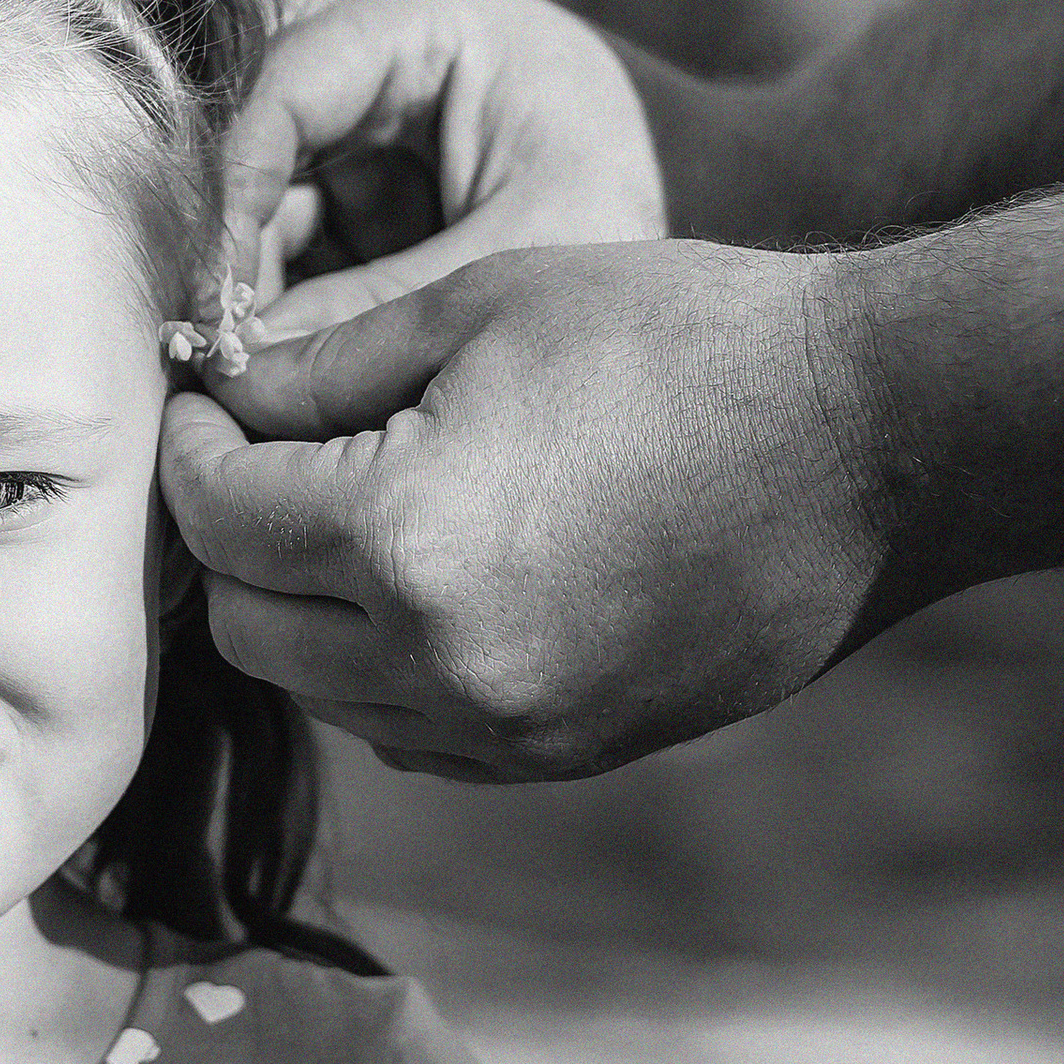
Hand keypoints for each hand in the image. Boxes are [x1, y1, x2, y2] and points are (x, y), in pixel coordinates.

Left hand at [158, 241, 886, 776]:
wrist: (874, 436)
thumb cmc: (678, 335)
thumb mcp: (476, 310)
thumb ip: (320, 371)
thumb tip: (216, 399)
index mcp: (402, 539)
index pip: (217, 518)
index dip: (190, 447)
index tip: (202, 401)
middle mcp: (441, 662)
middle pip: (247, 627)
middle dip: (230, 538)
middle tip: (252, 453)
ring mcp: (510, 727)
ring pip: (322, 691)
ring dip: (302, 608)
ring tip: (337, 509)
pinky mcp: (567, 753)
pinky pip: (413, 731)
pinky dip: (384, 667)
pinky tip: (426, 579)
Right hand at [217, 0, 665, 338]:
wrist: (701, 196)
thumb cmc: (624, 199)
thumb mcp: (513, 255)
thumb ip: (376, 309)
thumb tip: (243, 373)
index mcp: (419, 16)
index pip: (281, 97)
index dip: (229, 202)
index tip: (209, 305)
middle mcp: (370, 47)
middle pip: (258, 151)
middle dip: (236, 259)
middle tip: (216, 360)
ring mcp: (362, 110)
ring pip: (266, 202)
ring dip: (255, 289)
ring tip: (245, 379)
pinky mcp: (363, 173)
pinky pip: (296, 236)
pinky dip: (288, 302)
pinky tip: (277, 369)